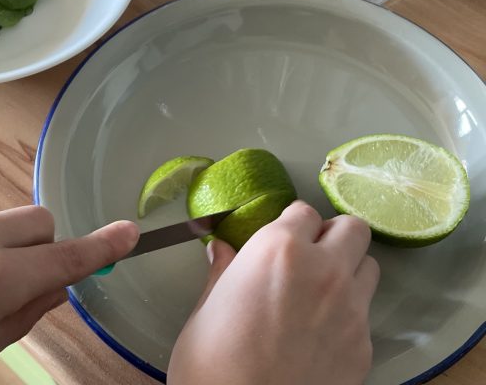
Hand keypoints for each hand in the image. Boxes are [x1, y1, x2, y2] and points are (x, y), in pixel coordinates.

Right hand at [168, 201, 379, 384]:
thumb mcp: (206, 310)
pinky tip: (321, 335)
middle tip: (310, 255)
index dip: (292, 222)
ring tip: (321, 291)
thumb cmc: (209, 362)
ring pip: (368, 267)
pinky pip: (365, 314)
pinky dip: (349, 314)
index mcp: (279, 250)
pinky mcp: (364, 347)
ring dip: (348, 269)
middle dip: (332, 235)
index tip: (282, 236)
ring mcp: (350, 309)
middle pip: (352, 228)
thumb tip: (220, 249)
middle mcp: (324, 270)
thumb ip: (223, 273)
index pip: (304, 211)